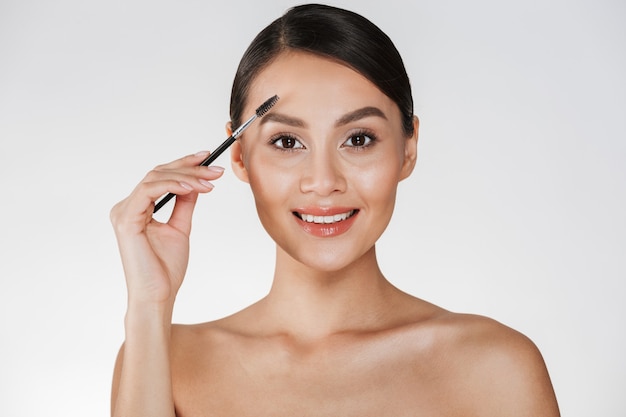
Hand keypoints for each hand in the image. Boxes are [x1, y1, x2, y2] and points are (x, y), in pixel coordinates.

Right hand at [110, 152, 223, 307]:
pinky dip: (172, 185)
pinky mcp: (125, 219)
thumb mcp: (180, 228)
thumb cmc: (166, 269)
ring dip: (186, 176)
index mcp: (137, 208)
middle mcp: (126, 207)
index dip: (184, 164)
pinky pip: (149, 191)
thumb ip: (184, 204)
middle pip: (158, 173)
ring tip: (209, 182)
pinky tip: (192, 188)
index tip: (207, 159)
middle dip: (190, 168)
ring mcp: (123, 212)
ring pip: (155, 178)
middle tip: (215, 170)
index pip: (160, 177)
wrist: (158, 295)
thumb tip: (195, 183)